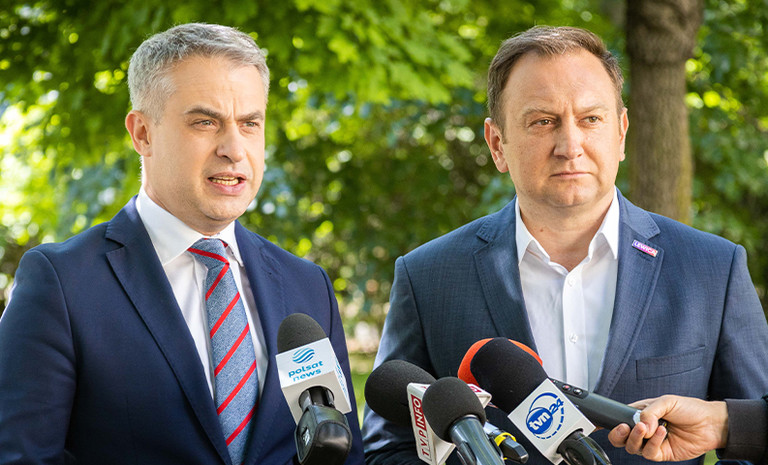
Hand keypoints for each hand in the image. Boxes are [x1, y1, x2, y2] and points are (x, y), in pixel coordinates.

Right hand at [607, 395, 727, 461]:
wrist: (711, 424)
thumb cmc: (690, 409)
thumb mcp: (666, 401)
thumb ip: (648, 412)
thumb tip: (639, 425)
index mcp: (640, 414)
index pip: (618, 419)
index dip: (607, 423)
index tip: (597, 424)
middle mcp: (643, 429)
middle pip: (619, 438)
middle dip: (617, 435)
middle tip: (624, 428)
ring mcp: (651, 442)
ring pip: (632, 447)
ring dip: (638, 438)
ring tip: (650, 428)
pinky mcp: (661, 454)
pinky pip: (649, 453)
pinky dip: (653, 443)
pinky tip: (663, 433)